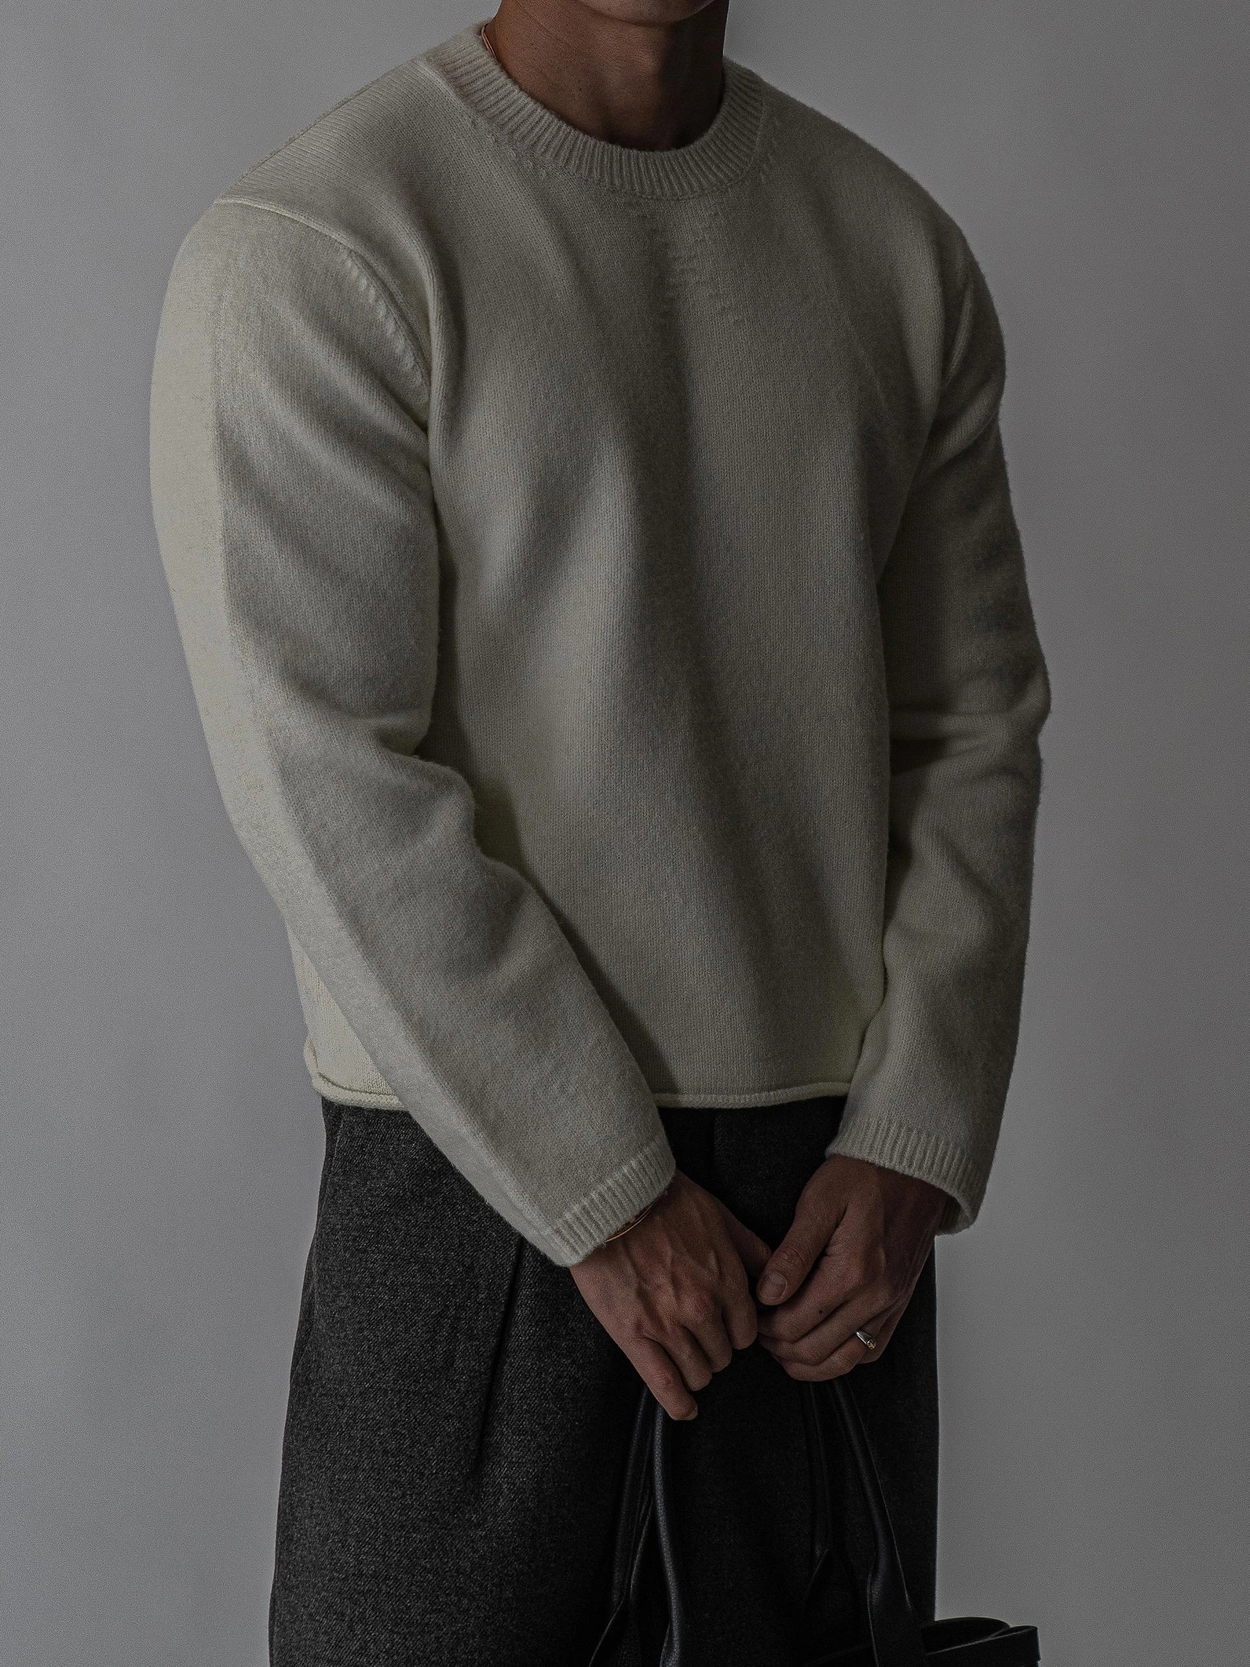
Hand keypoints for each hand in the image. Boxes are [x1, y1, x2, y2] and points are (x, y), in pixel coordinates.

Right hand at [570, 1171, 771, 1420]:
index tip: (725, 1329)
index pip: (747, 1332)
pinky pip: (664, 1384)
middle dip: (715, 1350)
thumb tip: (773, 1275)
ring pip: (698, 1373)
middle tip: (699, 1338)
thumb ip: (751, 1249)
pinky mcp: (633, 1335)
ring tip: (685, 1359)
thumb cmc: (663, 1199)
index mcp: (727, 1280)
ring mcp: (668, 1324)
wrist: (611, 1198)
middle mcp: (703, 1308)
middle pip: (723, 1356)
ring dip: (695, 1370)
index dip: (736, 1333)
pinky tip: (685, 1408)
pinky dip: (678, 1403)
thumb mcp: (720, 1215)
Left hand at [754, 1155, 947, 1380]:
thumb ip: (792, 1252)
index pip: (795, 1323)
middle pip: (815, 1349)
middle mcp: (876, 1296)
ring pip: (843, 1361)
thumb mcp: (818, 1201)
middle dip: (778, 1346)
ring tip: (781, 1344)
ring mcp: (891, 1304)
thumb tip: (767, 1294)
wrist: (911, 1168)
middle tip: (758, 1329)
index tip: (750, 1310)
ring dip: (806, 1360)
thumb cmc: (862, 1176)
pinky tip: (819, 1343)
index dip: (764, 1325)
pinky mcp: (898, 1304)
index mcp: (852, 1272)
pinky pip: (869, 1351)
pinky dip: (840, 1357)